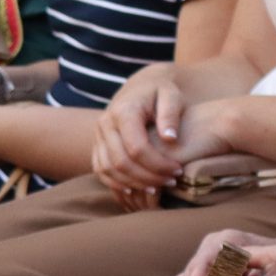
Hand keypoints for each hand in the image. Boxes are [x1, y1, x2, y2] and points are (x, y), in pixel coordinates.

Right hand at [91, 63, 186, 199]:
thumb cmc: (161, 92)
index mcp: (124, 111)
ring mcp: (98, 135)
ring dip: (133, 183)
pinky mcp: (97, 145)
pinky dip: (116, 183)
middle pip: (121, 162)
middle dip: (148, 177)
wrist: (141, 87)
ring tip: (158, 188)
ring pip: (108, 169)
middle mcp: (105, 123)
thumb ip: (171, 114)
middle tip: (171, 182)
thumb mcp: (172, 95)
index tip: (178, 170)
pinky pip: (100, 170)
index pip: (137, 147)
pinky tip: (137, 189)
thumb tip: (169, 139)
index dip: (158, 164)